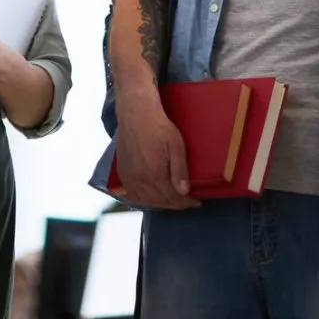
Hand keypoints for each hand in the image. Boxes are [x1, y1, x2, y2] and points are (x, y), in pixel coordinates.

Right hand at [112, 92, 198, 209]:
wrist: (136, 114)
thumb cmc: (159, 127)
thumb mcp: (176, 146)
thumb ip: (180, 171)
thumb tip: (184, 192)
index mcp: (155, 174)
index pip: (173, 198)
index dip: (187, 203)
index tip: (196, 202)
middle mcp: (140, 180)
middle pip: (160, 202)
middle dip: (175, 205)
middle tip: (186, 202)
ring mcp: (129, 177)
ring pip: (146, 201)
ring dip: (161, 204)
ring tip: (172, 201)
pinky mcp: (122, 173)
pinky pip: (132, 195)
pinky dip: (144, 200)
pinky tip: (152, 197)